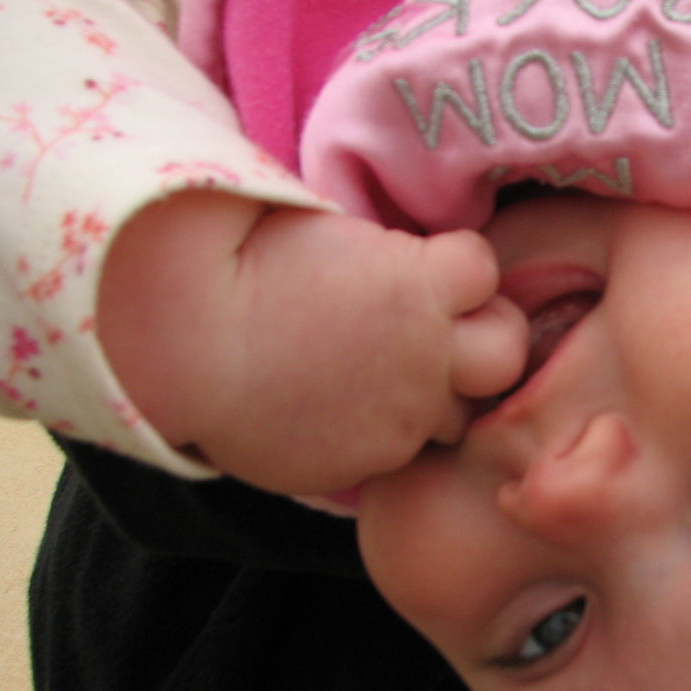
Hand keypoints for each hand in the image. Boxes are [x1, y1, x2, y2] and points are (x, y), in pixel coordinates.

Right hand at [99, 191, 527, 494]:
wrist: (183, 346)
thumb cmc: (243, 269)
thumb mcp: (328, 230)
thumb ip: (392, 254)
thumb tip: (421, 257)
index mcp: (422, 284)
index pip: (484, 267)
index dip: (455, 267)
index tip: (422, 266)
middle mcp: (430, 355)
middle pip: (507, 352)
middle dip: (483, 337)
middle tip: (440, 330)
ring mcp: (407, 416)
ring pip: (460, 413)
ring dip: (438, 394)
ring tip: (386, 377)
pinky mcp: (376, 461)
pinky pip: (405, 449)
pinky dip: (386, 431)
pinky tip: (344, 410)